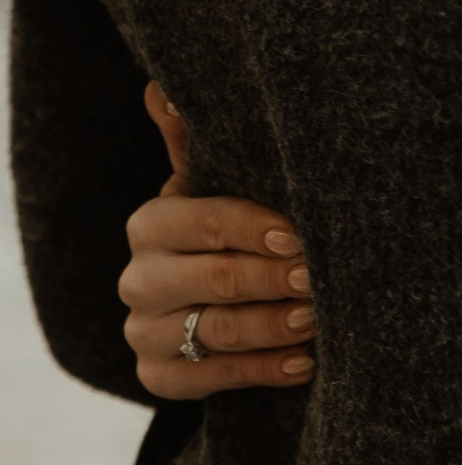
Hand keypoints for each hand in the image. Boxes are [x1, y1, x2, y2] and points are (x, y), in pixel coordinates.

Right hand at [119, 84, 315, 399]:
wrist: (207, 300)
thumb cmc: (223, 225)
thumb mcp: (211, 181)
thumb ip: (193, 139)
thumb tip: (161, 85)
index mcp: (150, 225)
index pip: (206, 221)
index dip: (254, 227)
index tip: (300, 232)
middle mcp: (138, 280)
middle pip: (214, 280)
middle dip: (274, 279)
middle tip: (320, 277)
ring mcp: (144, 333)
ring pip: (216, 333)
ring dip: (275, 326)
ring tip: (320, 318)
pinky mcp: (158, 378)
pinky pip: (212, 380)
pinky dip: (264, 371)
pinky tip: (307, 362)